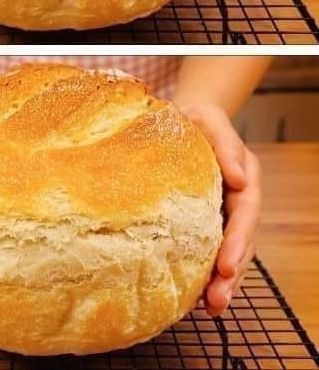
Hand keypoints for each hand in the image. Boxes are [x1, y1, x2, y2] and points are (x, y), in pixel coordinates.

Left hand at [177, 102, 261, 315]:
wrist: (180, 119)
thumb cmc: (194, 118)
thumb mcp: (210, 119)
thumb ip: (227, 145)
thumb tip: (242, 180)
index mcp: (244, 176)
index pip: (246, 213)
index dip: (238, 241)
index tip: (226, 268)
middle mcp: (238, 198)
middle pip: (241, 241)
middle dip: (231, 273)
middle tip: (216, 301)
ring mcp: (222, 210)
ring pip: (228, 250)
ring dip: (222, 282)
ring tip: (209, 308)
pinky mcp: (204, 219)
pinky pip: (209, 248)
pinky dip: (206, 272)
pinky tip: (194, 295)